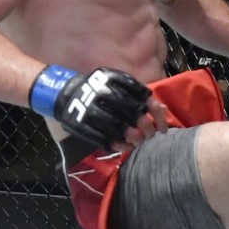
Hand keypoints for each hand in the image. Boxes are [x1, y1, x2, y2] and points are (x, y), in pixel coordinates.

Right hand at [30, 66, 154, 149]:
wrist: (64, 94)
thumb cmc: (98, 88)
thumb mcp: (118, 84)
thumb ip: (140, 95)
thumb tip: (162, 109)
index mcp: (116, 81)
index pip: (145, 98)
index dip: (157, 114)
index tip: (163, 127)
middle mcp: (105, 93)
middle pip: (135, 114)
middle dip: (147, 127)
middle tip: (150, 135)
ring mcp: (93, 110)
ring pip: (121, 128)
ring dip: (134, 138)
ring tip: (139, 142)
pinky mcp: (82, 125)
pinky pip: (105, 139)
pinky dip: (119, 146)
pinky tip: (126, 147)